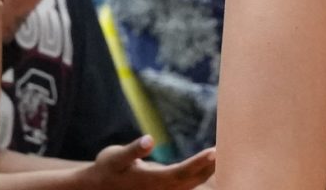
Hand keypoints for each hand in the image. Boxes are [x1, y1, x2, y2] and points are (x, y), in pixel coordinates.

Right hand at [84, 138, 215, 187]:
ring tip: (221, 157)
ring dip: (207, 172)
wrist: (98, 189)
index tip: (214, 152)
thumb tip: (148, 140)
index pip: (181, 173)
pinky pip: (185, 186)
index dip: (198, 164)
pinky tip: (211, 167)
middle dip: (209, 168)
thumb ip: (133, 150)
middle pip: (190, 180)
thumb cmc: (107, 169)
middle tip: (226, 151)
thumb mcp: (116, 157)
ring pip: (189, 185)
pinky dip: (198, 176)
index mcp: (151, 180)